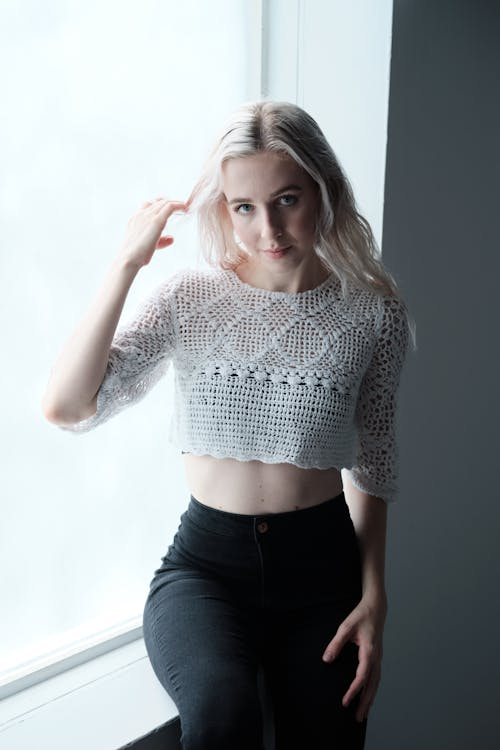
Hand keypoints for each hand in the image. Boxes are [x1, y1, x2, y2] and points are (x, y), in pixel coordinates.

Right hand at [118, 197, 188, 268]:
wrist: (128, 258)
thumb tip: (171, 238)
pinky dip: (179, 205)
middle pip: (157, 202)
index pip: (147, 205)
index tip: (168, 207)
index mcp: (135, 219)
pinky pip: (170, 207)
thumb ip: (160, 241)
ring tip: (184, 206)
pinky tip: (185, 208)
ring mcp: (148, 216)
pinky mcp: (156, 221)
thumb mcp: (148, 246)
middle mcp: (141, 214)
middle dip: (169, 202)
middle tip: (180, 206)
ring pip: (164, 203)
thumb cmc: (136, 256)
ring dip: (175, 203)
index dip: (159, 204)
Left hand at [322, 597, 386, 722]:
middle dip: (365, 703)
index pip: (362, 676)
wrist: (376, 607)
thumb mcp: (346, 627)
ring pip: (376, 683)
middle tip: (357, 718)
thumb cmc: (361, 615)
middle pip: (372, 685)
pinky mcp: (377, 657)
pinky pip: (376, 678)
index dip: (353, 690)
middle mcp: (376, 657)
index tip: (345, 701)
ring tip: (363, 714)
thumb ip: (336, 643)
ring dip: (370, 699)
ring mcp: (378, 658)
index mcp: (369, 651)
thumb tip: (326, 659)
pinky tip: (367, 696)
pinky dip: (372, 690)